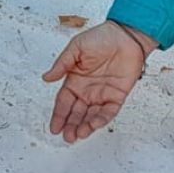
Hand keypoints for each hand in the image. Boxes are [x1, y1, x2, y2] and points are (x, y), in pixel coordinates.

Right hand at [41, 21, 153, 143]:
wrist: (126, 35)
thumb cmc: (102, 37)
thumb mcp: (76, 48)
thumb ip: (62, 65)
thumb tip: (46, 78)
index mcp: (75, 80)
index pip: (64, 102)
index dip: (59, 115)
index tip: (54, 128)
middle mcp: (87, 90)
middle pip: (76, 113)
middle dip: (71, 126)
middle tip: (66, 137)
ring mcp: (102, 94)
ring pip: (91, 115)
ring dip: (84, 126)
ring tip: (78, 134)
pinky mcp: (117, 95)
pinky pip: (108, 111)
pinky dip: (101, 119)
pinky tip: (94, 125)